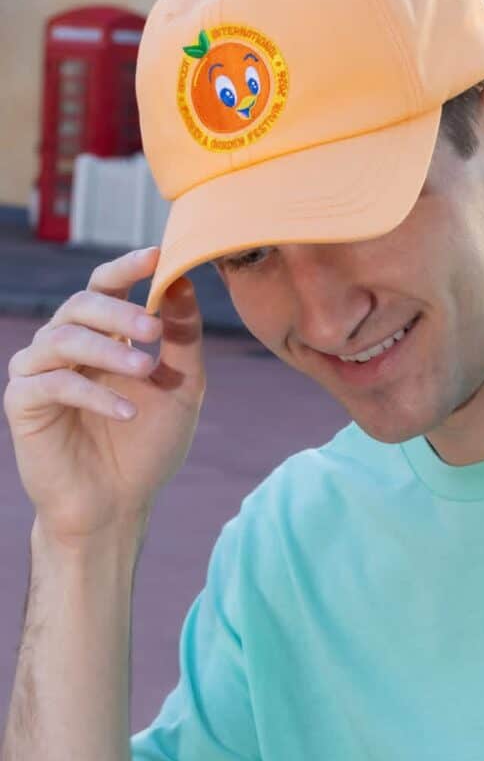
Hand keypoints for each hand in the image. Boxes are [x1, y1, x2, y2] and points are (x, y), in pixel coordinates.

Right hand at [3, 247, 205, 542]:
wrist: (119, 505)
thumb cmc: (148, 445)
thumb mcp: (181, 388)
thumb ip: (183, 338)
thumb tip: (182, 282)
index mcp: (103, 336)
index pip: (106, 286)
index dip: (127, 267)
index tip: (158, 255)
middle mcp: (67, 347)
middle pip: (82, 304)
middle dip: (120, 311)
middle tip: (155, 329)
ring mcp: (40, 372)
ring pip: (63, 337)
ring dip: (109, 350)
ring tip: (147, 370)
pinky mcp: (23, 403)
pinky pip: (52, 383)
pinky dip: (93, 393)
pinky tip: (128, 411)